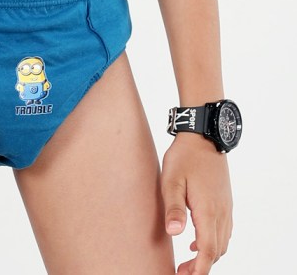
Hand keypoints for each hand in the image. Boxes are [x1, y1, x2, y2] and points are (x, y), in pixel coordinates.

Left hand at [161, 133, 233, 273]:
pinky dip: (213, 243)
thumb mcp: (172, 180)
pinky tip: (197, 242)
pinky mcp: (225, 202)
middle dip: (201, 267)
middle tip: (181, 271)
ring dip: (208, 256)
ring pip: (222, 243)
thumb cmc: (184, 157)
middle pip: (216, 252)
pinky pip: (224, 232)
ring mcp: (226, 207)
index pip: (207, 251)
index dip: (198, 269)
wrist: (203, 135)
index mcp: (208, 211)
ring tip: (188, 261)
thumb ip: (173, 207)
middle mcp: (221, 213)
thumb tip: (174, 233)